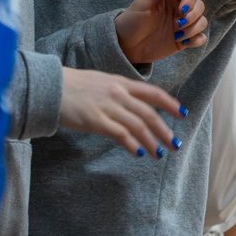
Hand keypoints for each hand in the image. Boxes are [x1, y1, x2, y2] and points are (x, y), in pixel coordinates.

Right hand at [59, 67, 185, 158]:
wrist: (52, 86)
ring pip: (137, 125)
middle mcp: (119, 93)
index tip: (182, 114)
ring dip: (151, 141)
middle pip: (149, 113)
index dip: (170, 103)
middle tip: (175, 144)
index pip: (154, 93)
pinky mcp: (95, 120)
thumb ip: (119, 91)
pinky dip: (131, 143)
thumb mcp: (103, 82)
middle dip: (164, 130)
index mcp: (122, 82)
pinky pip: (119, 133)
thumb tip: (132, 104)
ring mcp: (108, 107)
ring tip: (159, 154)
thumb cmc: (75, 85)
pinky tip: (138, 152)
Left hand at [115, 0, 207, 64]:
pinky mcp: (184, 39)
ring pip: (202, 22)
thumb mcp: (144, 3)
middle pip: (200, 6)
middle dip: (193, 16)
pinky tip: (185, 42)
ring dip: (194, 29)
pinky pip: (200, 38)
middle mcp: (180, 8)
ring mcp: (183, 24)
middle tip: (178, 25)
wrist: (125, 46)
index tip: (181, 11)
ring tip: (178, 35)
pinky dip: (197, 40)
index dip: (190, 1)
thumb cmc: (132, 20)